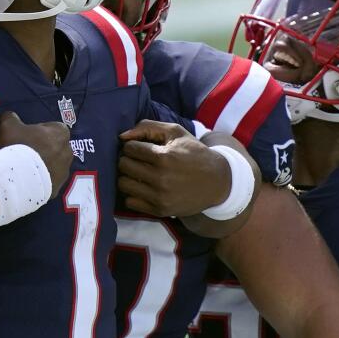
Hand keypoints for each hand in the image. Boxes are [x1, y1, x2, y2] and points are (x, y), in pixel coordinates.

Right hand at [0, 111, 71, 196]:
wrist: (20, 178)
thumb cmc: (19, 145)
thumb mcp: (9, 125)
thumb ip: (11, 118)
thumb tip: (10, 116)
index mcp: (60, 133)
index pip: (53, 128)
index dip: (40, 131)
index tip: (28, 136)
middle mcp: (68, 151)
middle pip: (56, 146)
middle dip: (45, 148)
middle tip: (27, 152)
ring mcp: (65, 171)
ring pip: (55, 165)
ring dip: (44, 164)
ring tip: (27, 168)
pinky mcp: (58, 187)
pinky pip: (50, 180)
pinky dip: (42, 179)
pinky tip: (28, 180)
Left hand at [116, 120, 230, 216]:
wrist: (217, 182)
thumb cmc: (193, 152)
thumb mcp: (175, 132)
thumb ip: (147, 127)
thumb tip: (122, 136)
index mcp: (164, 157)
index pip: (129, 149)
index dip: (133, 146)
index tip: (141, 148)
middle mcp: (160, 178)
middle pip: (123, 166)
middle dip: (128, 160)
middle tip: (139, 160)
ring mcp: (159, 196)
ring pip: (123, 184)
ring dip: (128, 177)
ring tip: (139, 174)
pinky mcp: (160, 210)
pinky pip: (130, 202)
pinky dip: (133, 194)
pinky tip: (143, 188)